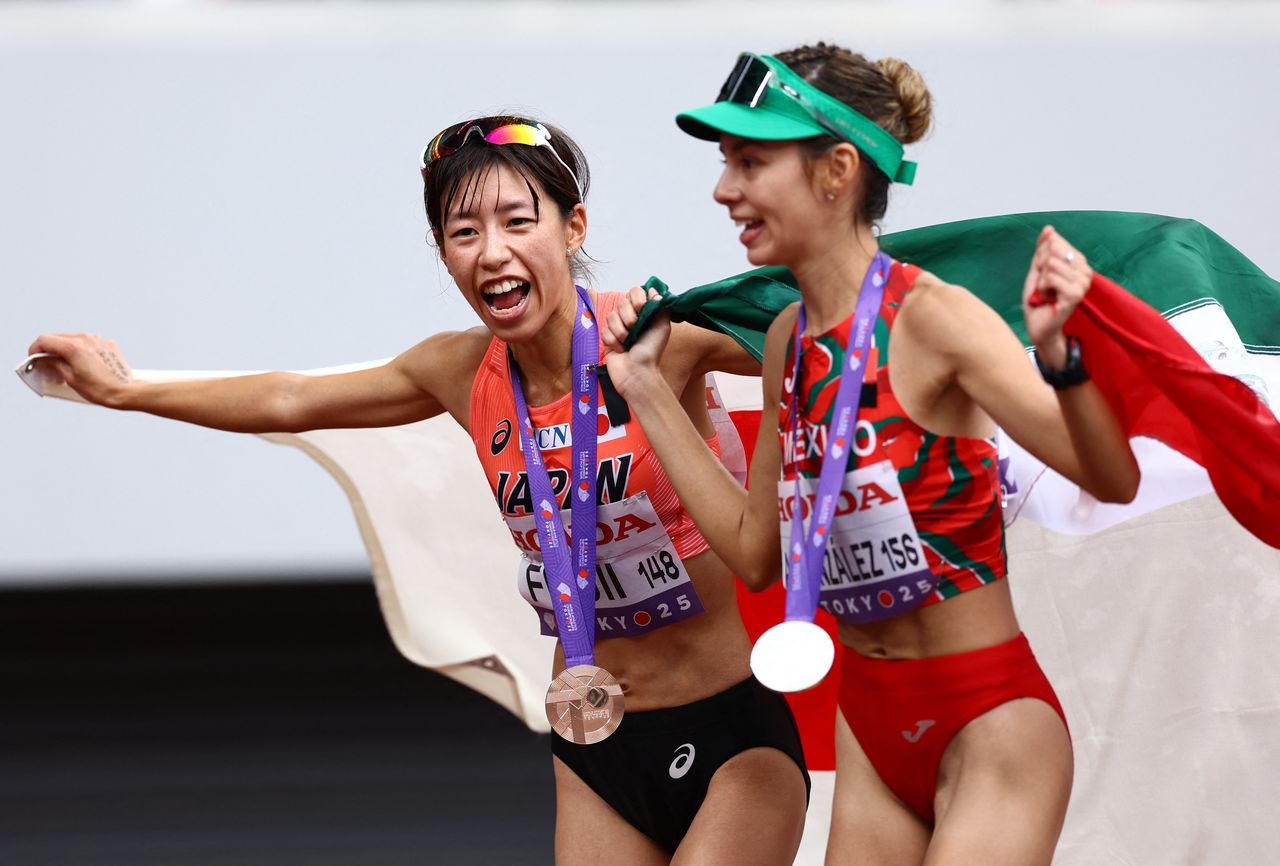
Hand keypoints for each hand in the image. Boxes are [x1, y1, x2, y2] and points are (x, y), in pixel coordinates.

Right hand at [26, 332, 133, 405]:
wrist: (125, 392)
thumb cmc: (100, 388)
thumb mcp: (69, 378)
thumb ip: (53, 364)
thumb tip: (43, 359)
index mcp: (73, 346)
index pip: (44, 340)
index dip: (34, 350)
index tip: (34, 360)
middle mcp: (86, 338)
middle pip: (58, 339)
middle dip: (49, 352)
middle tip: (47, 368)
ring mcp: (98, 340)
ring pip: (72, 340)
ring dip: (64, 352)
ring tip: (65, 370)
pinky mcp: (108, 345)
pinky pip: (88, 344)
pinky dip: (80, 352)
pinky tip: (82, 366)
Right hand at [600, 285, 668, 397]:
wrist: (638, 371)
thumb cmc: (651, 351)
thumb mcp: (662, 326)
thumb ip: (660, 306)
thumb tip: (654, 290)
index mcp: (644, 313)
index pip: (635, 292)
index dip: (636, 298)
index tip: (641, 308)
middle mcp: (630, 318)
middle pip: (622, 302)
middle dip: (629, 317)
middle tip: (635, 329)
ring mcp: (618, 328)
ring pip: (611, 316)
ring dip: (621, 331)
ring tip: (628, 343)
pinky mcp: (607, 338)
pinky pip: (604, 330)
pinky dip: (613, 341)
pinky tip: (621, 349)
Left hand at [1023, 225, 1092, 366]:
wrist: (1037, 324)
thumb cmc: (1039, 298)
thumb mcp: (1037, 269)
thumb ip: (1043, 249)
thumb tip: (1049, 229)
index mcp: (1079, 262)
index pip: (1055, 242)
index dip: (1041, 258)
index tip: (1044, 274)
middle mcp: (1085, 270)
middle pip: (1053, 250)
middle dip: (1040, 268)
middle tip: (1045, 285)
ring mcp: (1083, 282)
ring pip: (1051, 264)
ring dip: (1041, 280)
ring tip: (1047, 293)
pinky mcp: (1076, 294)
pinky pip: (1051, 277)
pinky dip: (1042, 288)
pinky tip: (1048, 298)